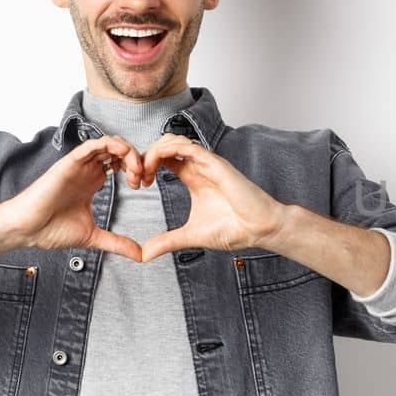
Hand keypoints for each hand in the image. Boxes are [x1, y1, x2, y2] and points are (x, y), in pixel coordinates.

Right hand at [0, 134, 146, 261]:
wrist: (27, 229)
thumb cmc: (50, 229)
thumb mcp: (93, 236)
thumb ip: (117, 243)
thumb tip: (139, 255)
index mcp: (93, 182)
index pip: (121, 163)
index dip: (137, 169)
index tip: (144, 185)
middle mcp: (87, 170)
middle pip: (119, 151)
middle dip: (137, 159)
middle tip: (143, 177)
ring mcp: (79, 165)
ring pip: (109, 143)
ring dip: (128, 151)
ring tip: (135, 169)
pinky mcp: (69, 163)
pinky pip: (91, 144)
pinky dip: (110, 145)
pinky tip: (122, 155)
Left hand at [137, 133, 286, 261]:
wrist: (260, 229)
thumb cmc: (234, 229)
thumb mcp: (190, 236)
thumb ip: (167, 241)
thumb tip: (145, 255)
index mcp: (194, 177)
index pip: (165, 158)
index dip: (146, 165)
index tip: (137, 184)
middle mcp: (200, 166)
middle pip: (165, 144)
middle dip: (145, 156)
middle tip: (136, 177)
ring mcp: (208, 163)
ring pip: (174, 140)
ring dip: (153, 151)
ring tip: (143, 171)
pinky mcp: (215, 164)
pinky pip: (187, 147)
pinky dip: (166, 150)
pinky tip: (154, 165)